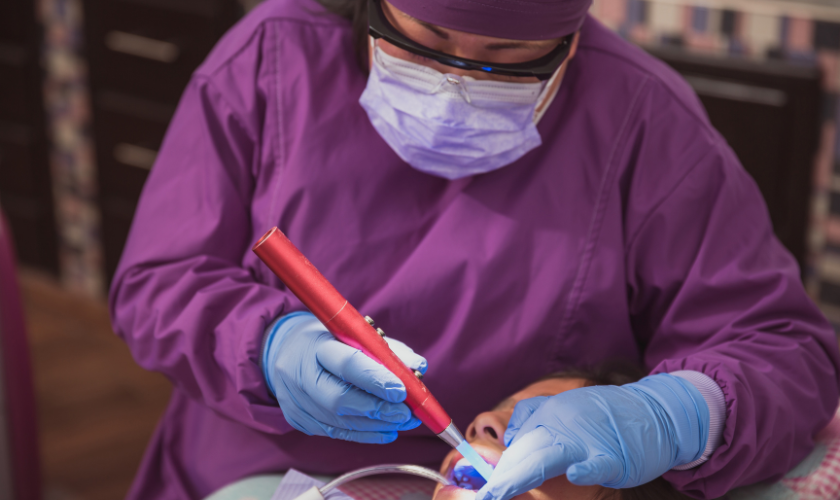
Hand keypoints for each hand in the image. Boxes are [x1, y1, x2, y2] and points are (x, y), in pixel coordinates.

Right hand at [262, 311, 427, 442]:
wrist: (282, 350)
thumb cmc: (326, 339)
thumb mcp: (352, 332)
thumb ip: (385, 348)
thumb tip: (418, 366)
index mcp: (315, 345)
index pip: (347, 364)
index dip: (376, 379)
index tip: (402, 391)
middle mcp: (300, 374)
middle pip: (339, 399)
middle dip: (378, 409)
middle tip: (406, 414)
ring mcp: (296, 400)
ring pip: (338, 422)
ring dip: (376, 425)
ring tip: (403, 422)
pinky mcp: (298, 419)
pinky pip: (335, 432)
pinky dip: (364, 434)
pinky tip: (387, 432)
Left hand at [475, 374, 708, 499]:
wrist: (652, 410)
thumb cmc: (606, 417)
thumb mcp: (567, 410)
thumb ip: (536, 418)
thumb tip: (509, 434)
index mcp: (550, 417)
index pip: (518, 445)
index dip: (500, 469)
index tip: (483, 490)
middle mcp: (563, 426)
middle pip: (526, 452)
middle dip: (504, 476)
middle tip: (486, 495)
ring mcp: (588, 441)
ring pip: (550, 456)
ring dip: (524, 473)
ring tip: (501, 490)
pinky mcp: (614, 455)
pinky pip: (596, 463)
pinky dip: (585, 468)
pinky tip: (574, 474)